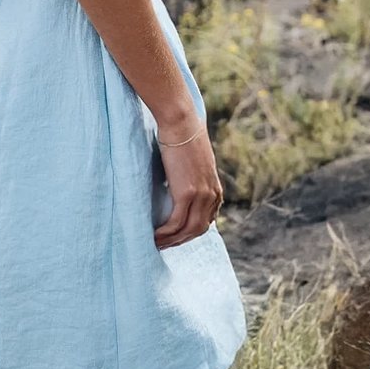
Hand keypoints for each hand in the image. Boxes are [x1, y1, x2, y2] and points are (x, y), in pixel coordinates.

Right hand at [152, 123, 224, 249]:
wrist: (182, 123)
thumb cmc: (183, 136)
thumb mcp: (195, 161)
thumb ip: (192, 176)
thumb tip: (178, 181)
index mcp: (215, 190)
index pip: (207, 221)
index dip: (191, 232)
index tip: (176, 236)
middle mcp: (212, 196)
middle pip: (198, 230)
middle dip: (180, 241)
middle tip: (163, 245)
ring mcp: (201, 196)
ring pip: (187, 230)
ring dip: (171, 241)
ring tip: (155, 244)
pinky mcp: (187, 194)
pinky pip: (176, 223)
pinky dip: (165, 233)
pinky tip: (154, 236)